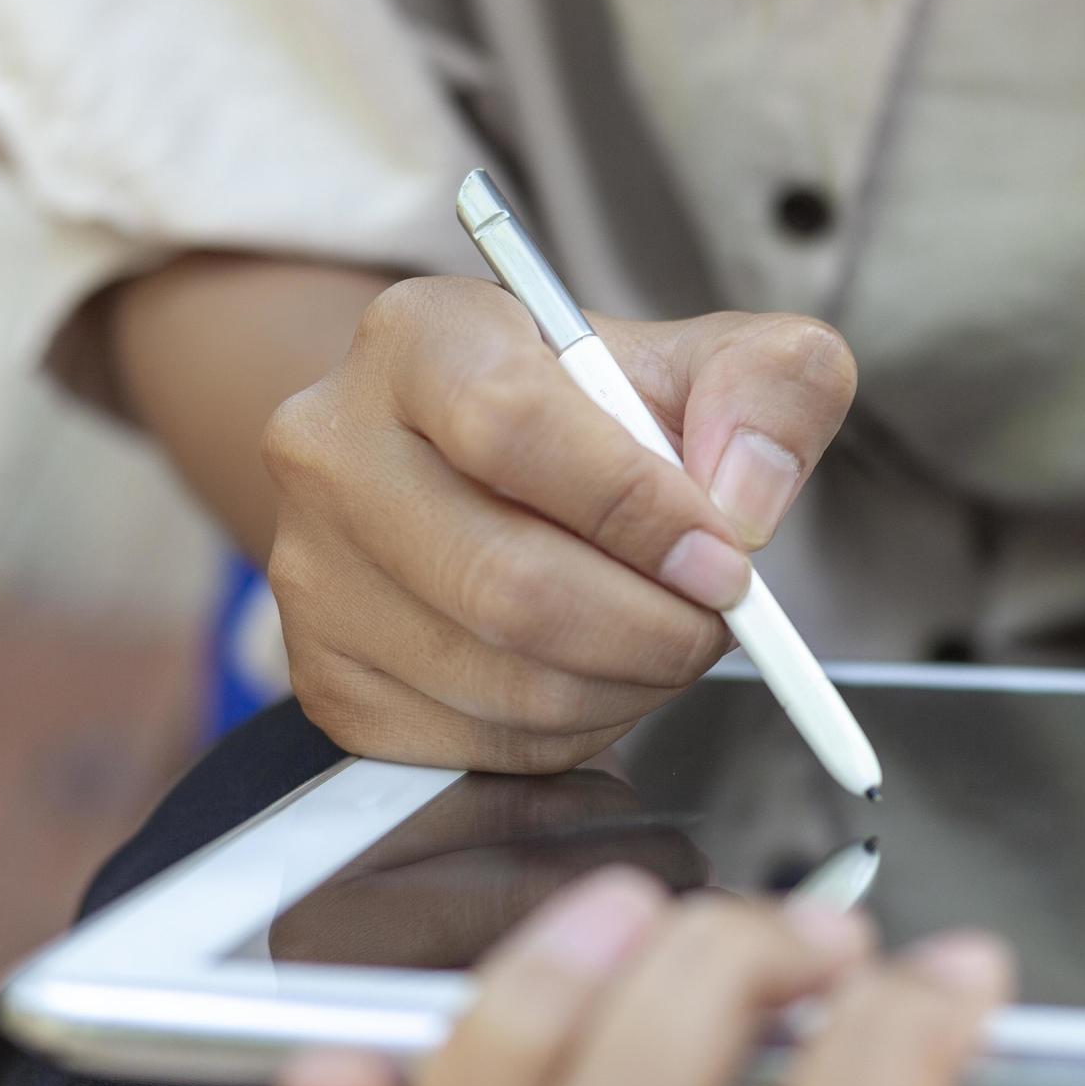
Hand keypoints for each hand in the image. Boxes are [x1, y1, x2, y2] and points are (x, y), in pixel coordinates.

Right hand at [260, 277, 857, 773]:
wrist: (468, 464)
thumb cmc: (589, 413)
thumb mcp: (703, 360)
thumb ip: (770, 386)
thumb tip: (745, 497)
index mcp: (418, 339)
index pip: (513, 429)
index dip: (638, 511)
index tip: (724, 556)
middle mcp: (334, 451)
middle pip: (509, 583)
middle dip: (653, 626)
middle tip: (716, 619)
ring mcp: (314, 575)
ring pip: (505, 682)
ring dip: (627, 685)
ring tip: (661, 636)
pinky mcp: (331, 682)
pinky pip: (481, 746)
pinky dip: (575, 731)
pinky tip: (596, 675)